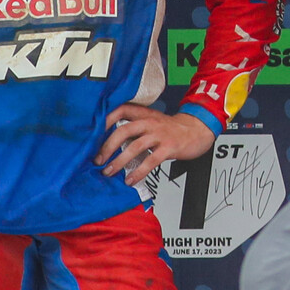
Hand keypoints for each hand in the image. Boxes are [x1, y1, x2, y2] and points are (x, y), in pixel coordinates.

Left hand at [97, 104, 213, 186]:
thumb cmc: (171, 129)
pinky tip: (130, 180)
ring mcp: (160, 134)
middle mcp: (150, 122)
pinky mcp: (169, 147)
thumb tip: (109, 142)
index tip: (92, 134)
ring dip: (119, 161)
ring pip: (135, 146)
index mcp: (144, 114)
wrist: (197, 130)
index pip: (121, 110)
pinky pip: (150, 160)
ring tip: (109, 172)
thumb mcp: (152, 121)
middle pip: (124, 130)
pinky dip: (138, 172)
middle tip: (98, 160)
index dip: (105, 120)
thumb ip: (134, 127)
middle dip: (107, 147)